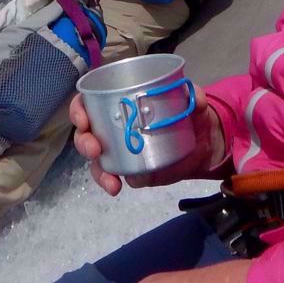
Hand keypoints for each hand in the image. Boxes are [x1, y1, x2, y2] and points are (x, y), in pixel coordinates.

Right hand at [71, 93, 227, 196]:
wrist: (205, 144)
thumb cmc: (190, 114)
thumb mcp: (192, 102)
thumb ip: (193, 96)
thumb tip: (193, 95)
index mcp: (120, 102)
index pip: (88, 101)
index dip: (79, 108)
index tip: (83, 118)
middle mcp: (113, 126)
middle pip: (86, 132)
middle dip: (84, 141)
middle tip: (95, 148)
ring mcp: (120, 150)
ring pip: (96, 159)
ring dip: (96, 168)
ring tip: (109, 179)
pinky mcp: (130, 169)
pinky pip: (113, 176)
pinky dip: (110, 182)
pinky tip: (115, 188)